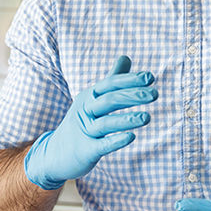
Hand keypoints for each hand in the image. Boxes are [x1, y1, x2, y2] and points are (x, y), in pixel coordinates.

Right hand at [24, 55, 157, 189]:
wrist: (55, 154)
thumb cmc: (81, 123)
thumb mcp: (93, 98)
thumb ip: (112, 79)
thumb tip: (126, 57)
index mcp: (89, 96)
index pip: (110, 84)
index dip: (129, 80)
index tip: (150, 77)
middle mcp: (85, 111)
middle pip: (109, 100)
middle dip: (131, 96)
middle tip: (155, 94)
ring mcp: (85, 131)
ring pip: (105, 123)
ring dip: (127, 120)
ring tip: (147, 118)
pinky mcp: (85, 151)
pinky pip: (101, 145)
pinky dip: (116, 141)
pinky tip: (131, 137)